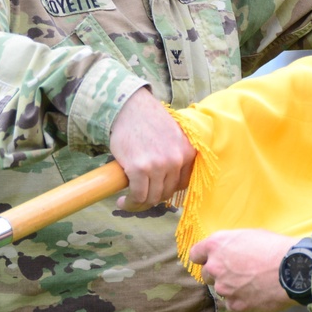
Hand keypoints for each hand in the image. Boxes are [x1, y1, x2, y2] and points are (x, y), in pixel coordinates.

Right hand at [109, 87, 195, 210]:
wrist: (130, 108)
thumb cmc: (150, 120)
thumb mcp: (174, 136)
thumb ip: (176, 155)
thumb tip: (169, 180)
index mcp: (188, 151)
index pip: (183, 184)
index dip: (168, 190)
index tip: (157, 190)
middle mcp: (176, 160)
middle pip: (167, 192)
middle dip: (154, 197)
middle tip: (141, 195)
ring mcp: (158, 165)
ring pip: (153, 197)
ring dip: (141, 203)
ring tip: (130, 200)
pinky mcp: (139, 169)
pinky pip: (138, 195)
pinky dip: (130, 203)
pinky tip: (123, 201)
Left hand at [189, 229, 297, 311]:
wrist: (290, 269)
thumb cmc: (274, 247)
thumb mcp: (250, 235)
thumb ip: (233, 244)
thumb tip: (230, 250)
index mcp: (217, 245)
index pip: (195, 254)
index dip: (203, 257)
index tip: (210, 259)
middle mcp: (215, 266)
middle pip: (206, 273)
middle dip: (219, 272)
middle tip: (237, 271)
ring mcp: (224, 288)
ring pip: (221, 289)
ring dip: (231, 287)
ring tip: (251, 281)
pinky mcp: (235, 304)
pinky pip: (232, 303)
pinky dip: (241, 299)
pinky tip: (255, 292)